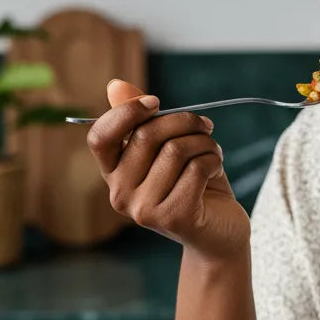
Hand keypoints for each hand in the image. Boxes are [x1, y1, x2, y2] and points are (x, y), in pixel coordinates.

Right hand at [86, 79, 250, 261]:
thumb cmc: (192, 186)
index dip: (126, 112)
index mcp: (113, 175)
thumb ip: (141, 120)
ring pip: (176, 150)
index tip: (155, 103)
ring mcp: (144, 210)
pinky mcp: (173, 217)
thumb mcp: (166, 149)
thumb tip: (115, 85)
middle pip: (146, 135)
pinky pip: (196, 168)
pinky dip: (214, 160)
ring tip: (212, 151)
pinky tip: (215, 168)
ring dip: (204, 142)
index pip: (100, 137)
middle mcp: (120, 195)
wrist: (218, 234)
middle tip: (204, 126)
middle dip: (183, 121)